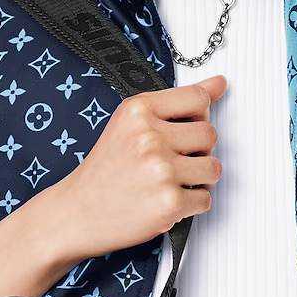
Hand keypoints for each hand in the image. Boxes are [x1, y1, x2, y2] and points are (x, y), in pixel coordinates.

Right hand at [44, 74, 226, 262]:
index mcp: (138, 111)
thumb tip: (219, 84)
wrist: (77, 212)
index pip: (198, 98)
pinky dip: (191, 204)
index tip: (190, 123)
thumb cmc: (103, 170)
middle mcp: (149, 138)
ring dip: (198, 178)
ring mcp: (161, 171)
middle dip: (198, 150)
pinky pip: (205, 199)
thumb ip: (176, 102)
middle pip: (209, 134)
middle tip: (172, 160)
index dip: (199, 114)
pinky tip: (166, 199)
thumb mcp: (130, 124)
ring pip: (213, 168)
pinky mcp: (169, 202)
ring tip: (171, 180)